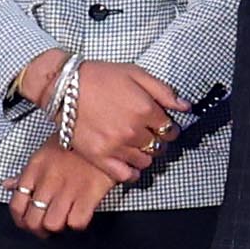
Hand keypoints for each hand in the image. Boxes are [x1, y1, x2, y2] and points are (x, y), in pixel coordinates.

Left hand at [6, 141, 118, 235]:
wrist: (103, 133)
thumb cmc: (75, 142)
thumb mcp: (44, 152)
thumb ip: (25, 173)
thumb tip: (8, 185)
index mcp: (35, 169)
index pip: (16, 205)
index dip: (20, 220)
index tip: (27, 223)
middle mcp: (48, 181)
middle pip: (33, 220)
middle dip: (38, 229)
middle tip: (46, 228)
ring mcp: (68, 188)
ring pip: (52, 224)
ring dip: (57, 228)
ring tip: (63, 221)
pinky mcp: (89, 193)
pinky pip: (77, 221)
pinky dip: (78, 223)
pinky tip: (80, 215)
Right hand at [55, 56, 182, 181]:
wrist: (64, 86)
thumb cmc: (99, 76)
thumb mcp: (136, 73)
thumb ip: (164, 91)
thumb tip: (185, 106)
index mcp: (145, 110)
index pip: (170, 129)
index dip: (168, 128)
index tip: (162, 126)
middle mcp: (132, 131)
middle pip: (159, 147)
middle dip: (157, 141)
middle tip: (148, 136)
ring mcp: (115, 146)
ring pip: (144, 161)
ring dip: (145, 155)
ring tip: (137, 147)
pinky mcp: (98, 157)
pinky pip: (124, 175)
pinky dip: (131, 173)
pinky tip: (130, 165)